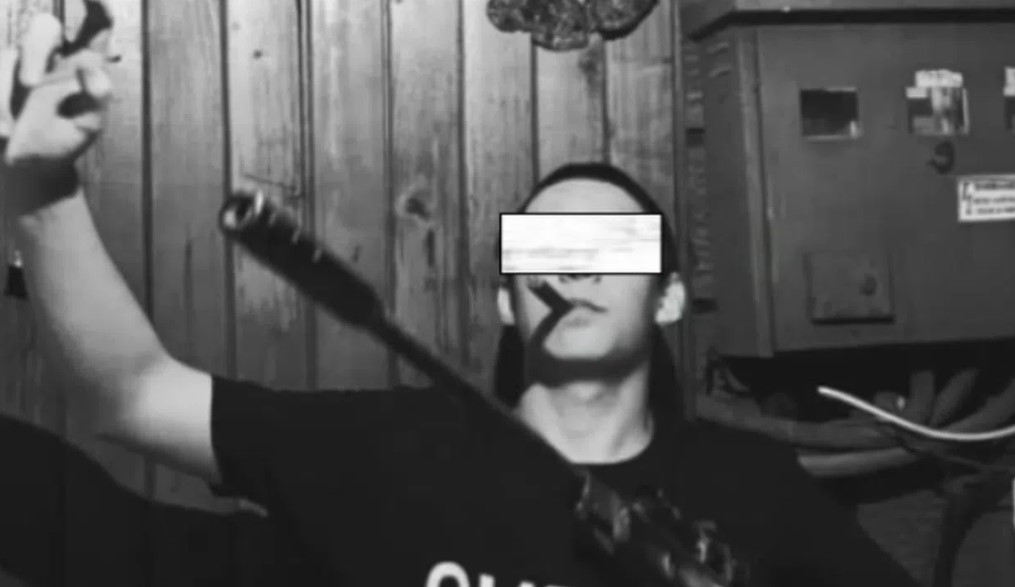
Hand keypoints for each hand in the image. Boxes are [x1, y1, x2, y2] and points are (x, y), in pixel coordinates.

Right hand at [0, 1, 113, 173]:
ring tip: (14, 114)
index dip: (96, 1)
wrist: (22, 164)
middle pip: (46, 26)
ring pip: (17, 44)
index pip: (97, 23)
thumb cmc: (60, 145)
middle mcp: (53, 56)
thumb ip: (96, 98)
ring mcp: (21, 59)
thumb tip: (91, 66)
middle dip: (37, 48)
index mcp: (85, 64)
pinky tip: (3, 123)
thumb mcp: (85, 128)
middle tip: (31, 86)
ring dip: (16, 73)